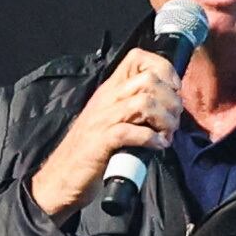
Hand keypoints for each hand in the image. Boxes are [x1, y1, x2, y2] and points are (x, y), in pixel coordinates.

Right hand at [28, 48, 183, 217]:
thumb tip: (167, 106)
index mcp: (109, 90)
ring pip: (144, 102)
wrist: (61, 176)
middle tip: (173, 120)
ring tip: (167, 134)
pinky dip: (151, 139)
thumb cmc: (89, 150)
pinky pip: (131, 131)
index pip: (138, 58)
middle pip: (148, 80)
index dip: (164, 69)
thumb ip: (132, 108)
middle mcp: (106, 99)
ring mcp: (103, 119)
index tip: (174, 91)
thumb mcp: (111, 119)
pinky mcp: (101, 142)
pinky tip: (158, 146)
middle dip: (170, 100)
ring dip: (165, 119)